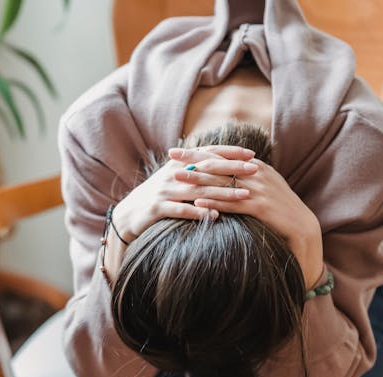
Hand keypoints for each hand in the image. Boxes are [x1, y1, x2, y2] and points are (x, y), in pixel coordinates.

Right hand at [111, 145, 257, 241]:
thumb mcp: (174, 178)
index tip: (251, 155)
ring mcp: (165, 191)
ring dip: (223, 193)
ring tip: (244, 196)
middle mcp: (172, 174)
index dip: (229, 153)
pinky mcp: (157, 208)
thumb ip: (194, 169)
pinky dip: (199, 213)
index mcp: (178, 164)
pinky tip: (216, 216)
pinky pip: (181, 210)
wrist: (128, 214)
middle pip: (207, 170)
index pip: (208, 153)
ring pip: (198, 190)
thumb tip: (220, 160)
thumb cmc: (157, 196)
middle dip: (232, 170)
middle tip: (254, 171)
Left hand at [169, 149, 323, 288]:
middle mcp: (256, 174)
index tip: (177, 150)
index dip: (198, 152)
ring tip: (178, 178)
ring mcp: (259, 190)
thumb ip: (244, 177)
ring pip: (223, 182)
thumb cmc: (278, 208)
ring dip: (198, 179)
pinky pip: (233, 203)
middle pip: (219, 164)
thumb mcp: (263, 186)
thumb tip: (222, 171)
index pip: (221, 155)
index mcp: (255, 166)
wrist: (302, 226)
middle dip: (193, 160)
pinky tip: (198, 202)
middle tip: (171, 157)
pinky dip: (214, 202)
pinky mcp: (261, 207)